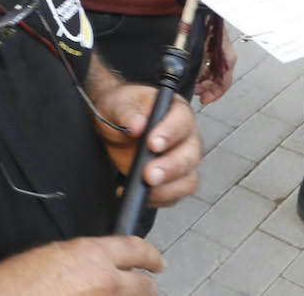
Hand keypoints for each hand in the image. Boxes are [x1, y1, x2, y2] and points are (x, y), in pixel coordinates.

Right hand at [0, 236, 164, 294]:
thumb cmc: (21, 280)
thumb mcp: (55, 254)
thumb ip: (85, 258)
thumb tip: (99, 264)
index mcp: (94, 255)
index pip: (137, 250)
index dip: (152, 256)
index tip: (157, 261)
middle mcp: (107, 281)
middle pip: (146, 286)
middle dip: (148, 286)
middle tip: (147, 285)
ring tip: (120, 295)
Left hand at [96, 82, 201, 208]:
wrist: (113, 125)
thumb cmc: (121, 109)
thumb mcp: (117, 104)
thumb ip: (126, 112)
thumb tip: (137, 125)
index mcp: (176, 111)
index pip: (182, 121)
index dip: (170, 133)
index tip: (152, 144)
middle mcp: (185, 136)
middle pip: (190, 156)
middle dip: (170, 168)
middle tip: (149, 174)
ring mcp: (182, 160)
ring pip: (188, 180)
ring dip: (166, 188)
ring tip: (143, 187)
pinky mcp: (173, 180)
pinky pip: (173, 196)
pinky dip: (156, 198)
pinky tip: (134, 192)